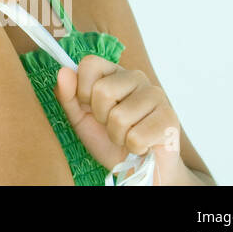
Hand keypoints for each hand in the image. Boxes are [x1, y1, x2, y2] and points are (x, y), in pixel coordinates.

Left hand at [53, 55, 184, 184]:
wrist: (136, 167)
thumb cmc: (108, 139)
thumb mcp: (80, 118)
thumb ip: (68, 95)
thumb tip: (63, 71)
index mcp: (114, 72)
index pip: (90, 64)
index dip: (83, 90)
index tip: (90, 107)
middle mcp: (137, 78)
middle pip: (103, 90)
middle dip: (101, 117)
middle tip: (111, 125)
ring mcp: (156, 96)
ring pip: (120, 117)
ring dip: (117, 135)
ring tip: (126, 136)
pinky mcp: (169, 118)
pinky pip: (136, 136)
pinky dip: (133, 147)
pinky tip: (141, 145)